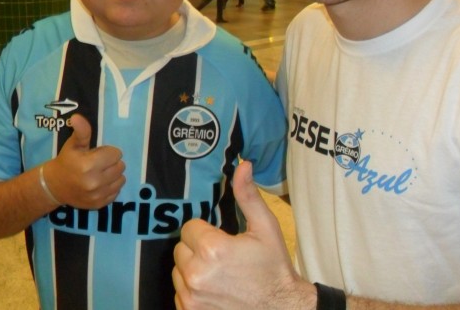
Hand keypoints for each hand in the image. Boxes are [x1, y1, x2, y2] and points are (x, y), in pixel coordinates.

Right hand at [44, 114, 125, 208]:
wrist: (54, 186)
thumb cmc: (66, 162)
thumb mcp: (73, 145)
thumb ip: (81, 132)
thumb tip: (77, 117)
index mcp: (88, 165)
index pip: (116, 154)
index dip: (108, 152)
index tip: (97, 154)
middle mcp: (94, 182)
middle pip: (120, 166)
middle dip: (112, 163)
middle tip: (99, 163)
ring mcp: (97, 195)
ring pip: (121, 179)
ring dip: (114, 175)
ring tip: (100, 173)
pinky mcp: (99, 204)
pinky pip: (117, 192)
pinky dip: (111, 187)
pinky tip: (100, 184)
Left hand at [172, 161, 314, 309]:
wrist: (281, 309)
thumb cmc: (274, 268)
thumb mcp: (265, 228)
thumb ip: (248, 196)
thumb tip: (242, 164)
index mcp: (213, 249)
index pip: (190, 227)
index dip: (206, 231)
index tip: (223, 240)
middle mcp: (196, 274)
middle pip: (181, 248)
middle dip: (198, 249)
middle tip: (222, 257)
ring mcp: (191, 298)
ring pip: (178, 271)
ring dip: (193, 269)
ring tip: (219, 274)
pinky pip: (179, 293)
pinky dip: (192, 290)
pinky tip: (214, 290)